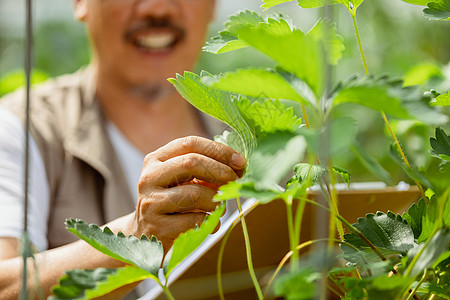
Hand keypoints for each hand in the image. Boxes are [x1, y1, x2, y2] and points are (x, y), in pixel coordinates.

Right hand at [130, 136, 245, 249]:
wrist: (146, 239)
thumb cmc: (172, 205)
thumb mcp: (182, 182)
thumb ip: (204, 170)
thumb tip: (238, 165)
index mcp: (156, 160)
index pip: (190, 143)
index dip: (219, 150)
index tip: (240, 161)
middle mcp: (149, 177)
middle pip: (192, 163)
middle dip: (221, 171)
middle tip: (236, 180)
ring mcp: (151, 203)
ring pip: (195, 193)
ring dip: (216, 200)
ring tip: (220, 206)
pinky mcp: (158, 227)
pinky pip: (194, 220)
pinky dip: (210, 221)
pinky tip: (210, 223)